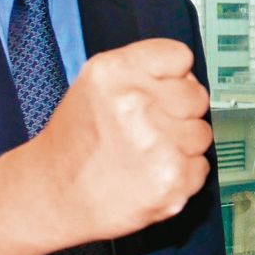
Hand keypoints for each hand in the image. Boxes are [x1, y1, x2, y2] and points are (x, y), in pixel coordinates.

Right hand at [0, 38, 211, 254]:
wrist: (52, 197)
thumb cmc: (77, 141)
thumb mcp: (95, 86)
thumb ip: (142, 72)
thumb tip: (189, 77)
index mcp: (114, 72)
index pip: (180, 57)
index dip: (173, 77)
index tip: (158, 94)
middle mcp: (135, 103)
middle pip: (197, 96)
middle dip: (179, 113)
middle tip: (148, 131)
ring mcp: (156, 144)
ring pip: (202, 134)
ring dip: (182, 147)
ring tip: (146, 156)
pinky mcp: (170, 180)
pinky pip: (201, 168)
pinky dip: (182, 176)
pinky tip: (150, 178)